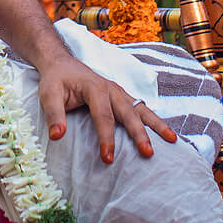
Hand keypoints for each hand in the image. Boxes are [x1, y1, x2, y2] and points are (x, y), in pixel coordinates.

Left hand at [34, 52, 175, 163]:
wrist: (62, 64)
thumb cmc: (56, 80)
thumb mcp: (49, 94)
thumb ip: (53, 114)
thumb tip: (57, 136)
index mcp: (95, 88)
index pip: (103, 115)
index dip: (106, 138)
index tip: (107, 159)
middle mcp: (112, 89)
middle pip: (129, 113)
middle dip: (139, 134)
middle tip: (148, 153)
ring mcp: (120, 93)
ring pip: (142, 109)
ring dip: (157, 125)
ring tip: (173, 141)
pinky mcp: (123, 98)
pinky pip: (141, 109)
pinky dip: (154, 120)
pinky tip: (166, 133)